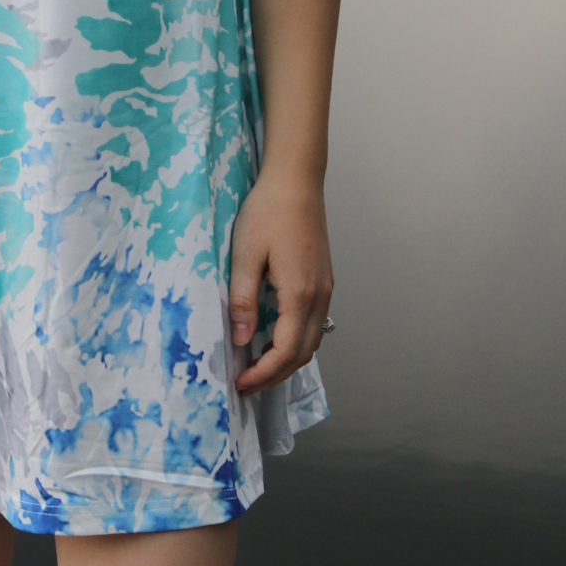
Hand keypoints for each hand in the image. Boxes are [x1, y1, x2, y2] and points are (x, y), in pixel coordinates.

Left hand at [229, 172, 332, 394]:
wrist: (296, 181)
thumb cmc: (267, 212)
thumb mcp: (245, 254)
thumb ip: (243, 299)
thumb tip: (241, 340)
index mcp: (300, 294)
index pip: (286, 352)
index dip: (263, 375)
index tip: (239, 385)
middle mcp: (319, 297)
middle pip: (303, 354)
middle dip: (274, 375)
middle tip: (245, 384)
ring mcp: (325, 288)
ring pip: (312, 341)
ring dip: (287, 360)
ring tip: (256, 367)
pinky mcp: (324, 280)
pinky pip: (314, 324)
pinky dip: (296, 341)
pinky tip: (274, 338)